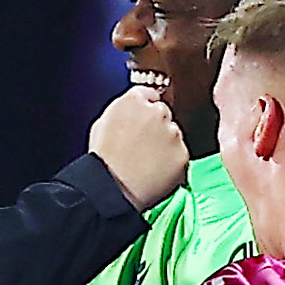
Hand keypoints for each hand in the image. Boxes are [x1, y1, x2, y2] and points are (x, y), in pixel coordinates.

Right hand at [84, 83, 187, 208]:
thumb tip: (131, 111)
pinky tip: (154, 171)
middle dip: (156, 126)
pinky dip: (171, 162)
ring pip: (173, 134)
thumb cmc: (103, 160)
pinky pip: (179, 155)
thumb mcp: (102, 124)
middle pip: (163, 114)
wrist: (113, 188)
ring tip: (146, 162)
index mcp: (134, 101)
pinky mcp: (182, 153)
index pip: (148, 95)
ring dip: (165, 144)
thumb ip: (122, 111)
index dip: (143, 111)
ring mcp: (172, 133)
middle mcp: (157, 112)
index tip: (140, 123)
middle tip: (142, 146)